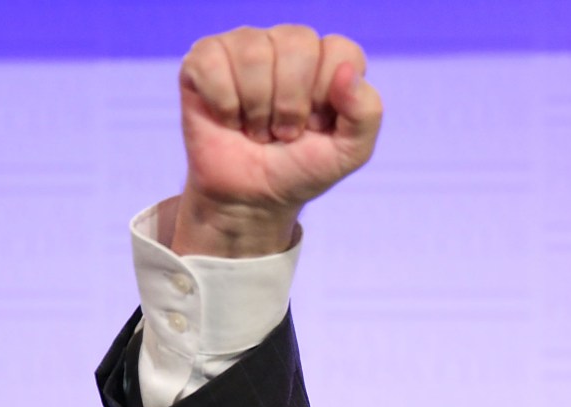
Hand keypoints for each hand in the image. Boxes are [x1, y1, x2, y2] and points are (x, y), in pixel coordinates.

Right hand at [169, 25, 382, 256]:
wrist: (252, 198)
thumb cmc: (301, 168)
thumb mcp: (350, 152)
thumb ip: (366, 114)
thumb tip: (348, 73)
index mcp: (327, 60)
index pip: (341, 50)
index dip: (328, 95)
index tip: (317, 126)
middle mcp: (287, 44)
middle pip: (297, 45)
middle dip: (292, 103)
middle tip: (285, 131)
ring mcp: (244, 46)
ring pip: (254, 54)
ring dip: (258, 109)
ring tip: (258, 129)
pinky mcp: (204, 59)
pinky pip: (213, 65)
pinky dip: (225, 106)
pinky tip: (230, 119)